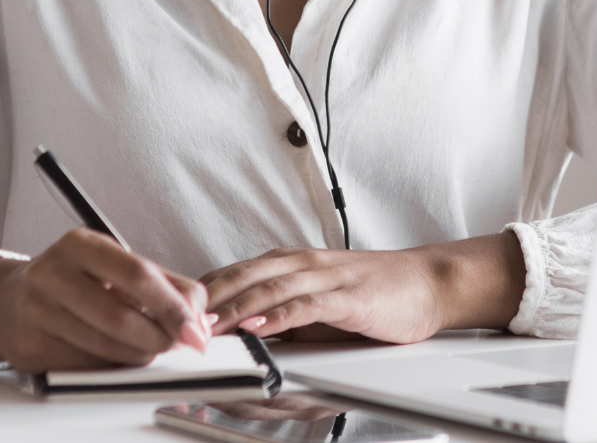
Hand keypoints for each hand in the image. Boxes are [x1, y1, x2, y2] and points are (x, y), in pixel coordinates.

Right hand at [0, 229, 212, 370]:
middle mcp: (53, 274)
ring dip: (138, 355)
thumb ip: (164, 285)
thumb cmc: (75, 281)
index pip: (137, 274)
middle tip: (175, 344)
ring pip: (104, 346)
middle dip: (158, 337)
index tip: (194, 328)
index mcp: (81, 245)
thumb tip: (200, 319)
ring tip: (149, 349)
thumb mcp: (115, 266)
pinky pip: (85, 365)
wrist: (8, 300)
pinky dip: (110, 365)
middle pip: (121, 316)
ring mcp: (36, 311)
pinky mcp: (29, 346)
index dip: (172, 305)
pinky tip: (115, 354)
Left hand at [201, 232, 525, 343]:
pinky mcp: (348, 296)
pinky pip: (307, 303)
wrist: (428, 283)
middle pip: (241, 275)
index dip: (198, 292)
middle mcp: (303, 264)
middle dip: (204, 299)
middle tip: (172, 320)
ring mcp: (326, 277)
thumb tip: (238, 332)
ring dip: (232, 307)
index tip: (169, 312)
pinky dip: (279, 314)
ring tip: (204, 325)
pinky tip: (259, 325)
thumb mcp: (318, 301)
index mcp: (291, 264)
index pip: (232, 273)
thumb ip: (280, 311)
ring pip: (268, 287)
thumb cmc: (375, 293)